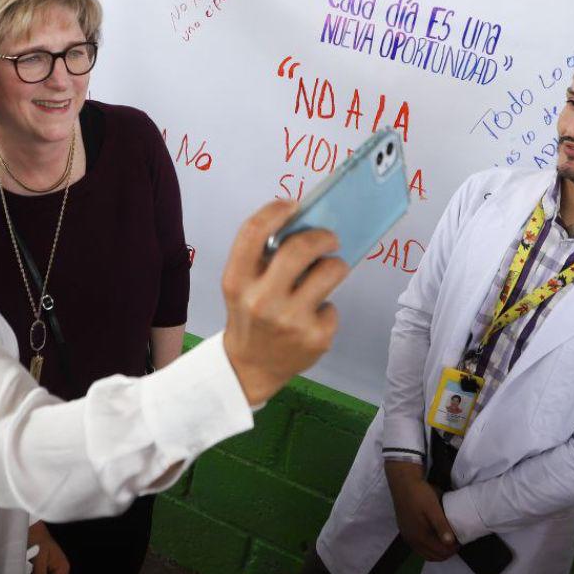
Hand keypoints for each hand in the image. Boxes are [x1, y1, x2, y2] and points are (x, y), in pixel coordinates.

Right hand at [222, 201, 348, 406]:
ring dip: (335, 266)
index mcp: (237, 281)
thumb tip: (302, 222)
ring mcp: (290, 321)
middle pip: (300, 249)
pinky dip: (327, 308)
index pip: (253, 233)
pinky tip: (312, 317)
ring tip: (329, 272)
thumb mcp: (242, 286)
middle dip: (323, 237)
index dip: (275, 211)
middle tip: (330, 239)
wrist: (249, 367)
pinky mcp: (315, 338)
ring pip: (331, 271)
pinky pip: (333, 306)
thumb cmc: (249, 316)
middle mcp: (261, 301)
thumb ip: (260, 257)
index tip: (293, 205)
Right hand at [384, 460, 458, 561]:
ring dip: (437, 551)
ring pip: (425, 552)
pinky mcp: (405, 530)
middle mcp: (412, 540)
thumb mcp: (433, 508)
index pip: (440, 552)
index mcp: (419, 536)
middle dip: (446, 552)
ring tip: (447, 540)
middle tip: (456, 542)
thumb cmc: (420, 494)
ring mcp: (407, 536)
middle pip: (432, 556)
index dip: (452, 550)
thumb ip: (441, 525)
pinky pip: (418, 546)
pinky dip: (428, 547)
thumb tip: (450, 542)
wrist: (403, 482)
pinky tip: (434, 537)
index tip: (461, 541)